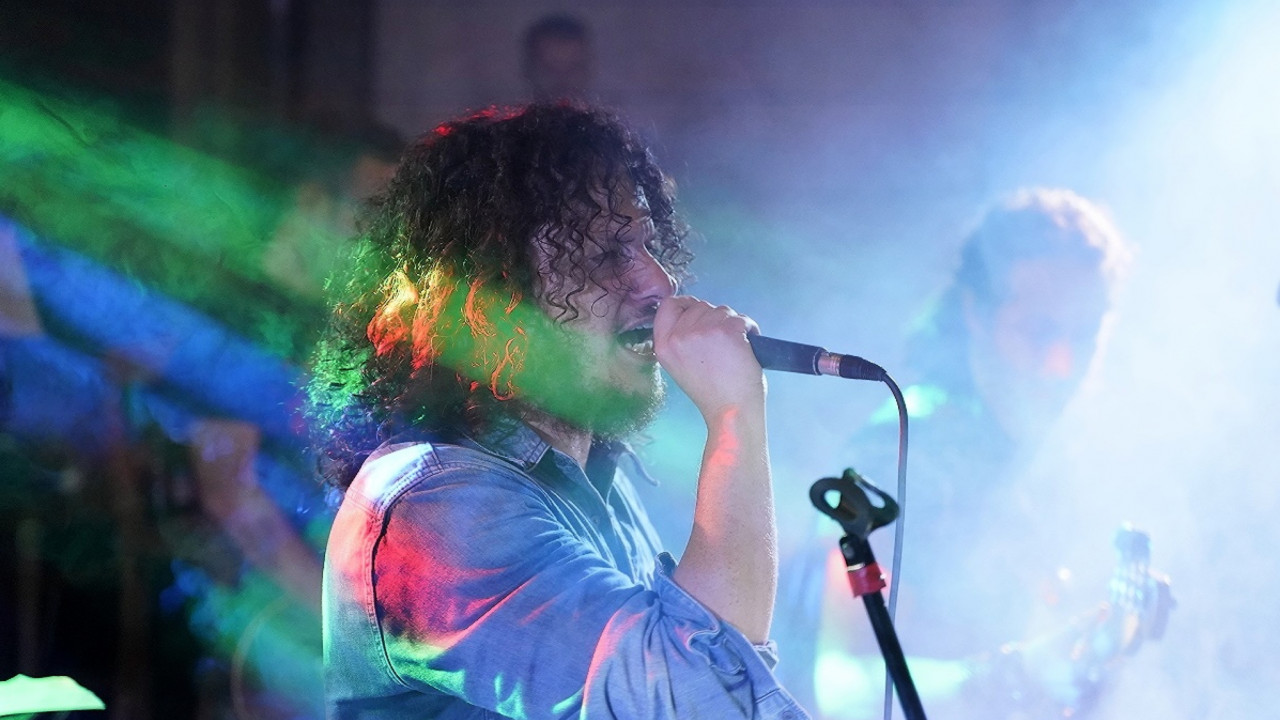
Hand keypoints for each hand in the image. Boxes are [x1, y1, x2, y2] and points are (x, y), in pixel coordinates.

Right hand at [653, 296, 764, 419]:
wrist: (732, 412)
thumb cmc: (711, 394)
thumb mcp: (680, 365)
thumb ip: (681, 340)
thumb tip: (697, 316)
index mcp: (664, 345)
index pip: (668, 305)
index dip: (684, 304)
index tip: (696, 309)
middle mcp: (679, 335)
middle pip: (699, 306)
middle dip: (714, 318)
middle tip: (723, 343)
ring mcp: (703, 330)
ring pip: (722, 310)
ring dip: (733, 324)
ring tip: (735, 350)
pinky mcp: (728, 330)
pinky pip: (742, 318)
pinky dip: (750, 330)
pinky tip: (748, 347)